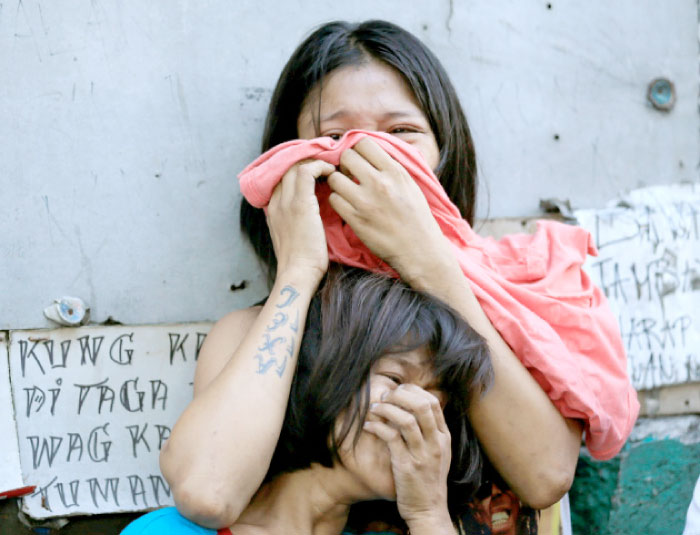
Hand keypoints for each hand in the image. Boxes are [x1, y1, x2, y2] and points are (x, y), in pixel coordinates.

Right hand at [267, 159, 335, 281]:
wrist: (298, 274)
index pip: (281, 179)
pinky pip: (306, 172)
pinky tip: (331, 173)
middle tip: (326, 165)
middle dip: (307, 162)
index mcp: (273, 210)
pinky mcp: (299, 204)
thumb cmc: (302, 263)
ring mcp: (285, 202)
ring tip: (330, 167)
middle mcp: (276, 202)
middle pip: (287, 168)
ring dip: (315, 163)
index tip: (316, 172)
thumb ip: (297, 222)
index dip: (298, 171)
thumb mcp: (294, 237)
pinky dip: (320, 167)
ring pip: (295, 166)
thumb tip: (313, 215)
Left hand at [327, 138, 448, 277]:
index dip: (358, 150)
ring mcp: (366, 202)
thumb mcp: (410, 184)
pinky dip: (337, 201)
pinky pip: (334, 200)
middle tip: (349, 175)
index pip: (364, 142)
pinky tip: (347, 206)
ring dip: (338, 183)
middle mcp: (380, 183)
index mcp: (395, 171)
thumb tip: (373, 151)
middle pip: (346, 157)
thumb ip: (392, 167)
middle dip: (344, 164)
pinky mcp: (356, 220)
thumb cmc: (417, 218)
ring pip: (335, 178)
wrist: (420, 250)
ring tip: (346, 192)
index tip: (359, 161)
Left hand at [363, 384, 451, 526]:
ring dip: (387, 409)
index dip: (413, 391)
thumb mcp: (437, 453)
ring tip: (374, 409)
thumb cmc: (427, 479)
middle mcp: (436, 443)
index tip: (398, 391)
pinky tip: (368, 426)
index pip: (432, 402)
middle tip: (385, 396)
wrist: (428, 510)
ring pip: (406, 419)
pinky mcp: (406, 466)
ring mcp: (422, 454)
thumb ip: (430, 431)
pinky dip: (377, 427)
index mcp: (443, 437)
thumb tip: (413, 406)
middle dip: (400, 395)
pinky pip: (391, 437)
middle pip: (421, 405)